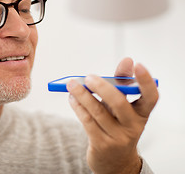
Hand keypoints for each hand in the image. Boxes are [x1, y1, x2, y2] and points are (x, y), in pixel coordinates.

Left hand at [67, 58, 158, 173]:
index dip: (146, 81)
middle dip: (102, 87)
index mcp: (142, 114)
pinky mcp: (101, 144)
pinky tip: (72, 98)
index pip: (151, 97)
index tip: (138, 65)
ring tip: (71, 84)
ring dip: (82, 95)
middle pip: (119, 103)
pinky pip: (87, 121)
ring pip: (97, 111)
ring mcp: (117, 137)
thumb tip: (127, 60)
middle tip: (88, 77)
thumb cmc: (117, 125)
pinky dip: (77, 106)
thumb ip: (122, 83)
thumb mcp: (123, 106)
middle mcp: (132, 126)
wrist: (114, 161)